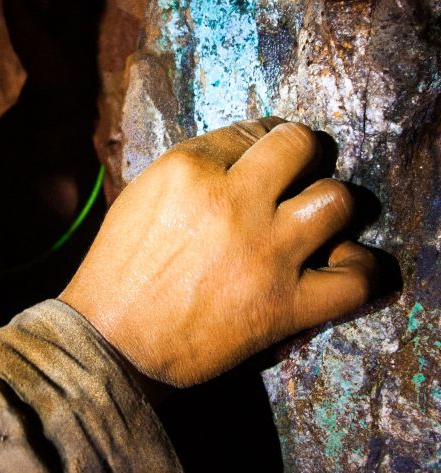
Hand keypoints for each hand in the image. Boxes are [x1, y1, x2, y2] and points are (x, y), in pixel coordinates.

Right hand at [59, 119, 380, 386]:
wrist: (111, 340)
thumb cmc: (119, 269)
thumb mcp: (142, 196)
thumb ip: (195, 172)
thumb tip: (246, 161)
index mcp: (188, 169)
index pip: (252, 131)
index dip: (263, 145)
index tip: (265, 164)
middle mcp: (232, 200)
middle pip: (301, 146)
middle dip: (305, 158)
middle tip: (298, 179)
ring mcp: (265, 251)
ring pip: (337, 200)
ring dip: (331, 209)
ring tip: (318, 224)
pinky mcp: (285, 304)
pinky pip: (357, 279)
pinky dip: (361, 271)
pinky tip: (345, 267)